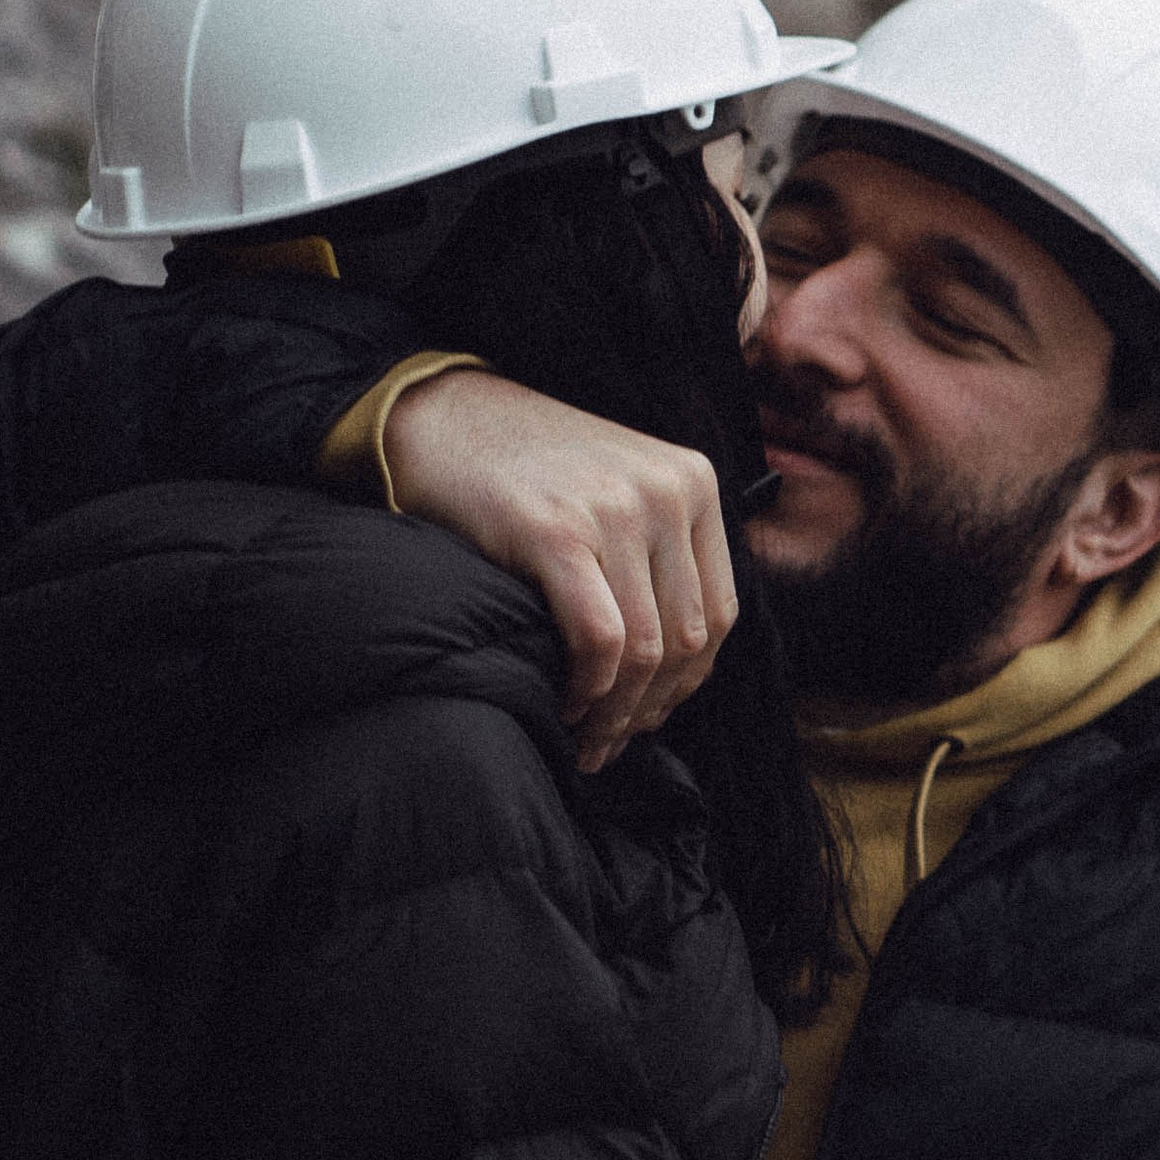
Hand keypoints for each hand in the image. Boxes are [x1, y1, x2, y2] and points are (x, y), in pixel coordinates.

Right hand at [381, 368, 738, 772]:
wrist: (441, 415)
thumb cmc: (527, 469)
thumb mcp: (620, 488)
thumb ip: (660, 553)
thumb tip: (677, 669)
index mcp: (694, 482)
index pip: (718, 613)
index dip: (685, 683)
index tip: (649, 716)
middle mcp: (666, 492)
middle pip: (686, 639)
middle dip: (650, 709)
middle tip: (610, 744)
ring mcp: (615, 509)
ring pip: (645, 650)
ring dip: (616, 713)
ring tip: (585, 738)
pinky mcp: (555, 532)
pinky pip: (599, 639)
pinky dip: (587, 689)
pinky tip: (564, 702)